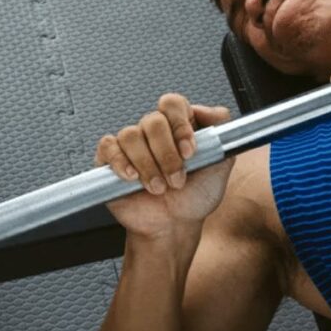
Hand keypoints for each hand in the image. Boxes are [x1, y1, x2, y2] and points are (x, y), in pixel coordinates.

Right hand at [95, 94, 234, 238]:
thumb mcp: (222, 165)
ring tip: (158, 188)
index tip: (189, 152)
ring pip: (131, 135)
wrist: (175, 226)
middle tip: (177, 179)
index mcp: (177, 126)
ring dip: (148, 166)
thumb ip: (222, 133)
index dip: (180, 125)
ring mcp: (131, 145)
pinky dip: (121, 163)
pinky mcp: (110, 160)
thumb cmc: (196, 196)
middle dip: (166, 154)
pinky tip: (133, 178)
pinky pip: (109, 147)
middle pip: (152, 121)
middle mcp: (153, 132)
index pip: (172, 104)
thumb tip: (210, 110)